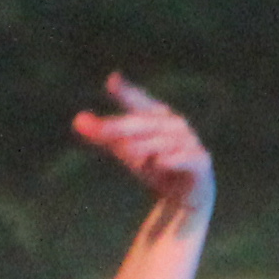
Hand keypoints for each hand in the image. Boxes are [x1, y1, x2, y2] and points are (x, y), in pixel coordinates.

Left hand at [70, 75, 212, 217]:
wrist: (185, 196)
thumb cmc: (155, 164)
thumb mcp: (127, 150)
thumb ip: (104, 135)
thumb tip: (77, 120)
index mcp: (158, 116)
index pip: (139, 103)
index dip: (127, 93)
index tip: (111, 81)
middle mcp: (175, 125)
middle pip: (146, 124)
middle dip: (124, 128)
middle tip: (103, 132)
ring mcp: (190, 142)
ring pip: (164, 142)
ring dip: (146, 147)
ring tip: (131, 156)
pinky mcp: (201, 163)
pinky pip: (188, 157)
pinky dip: (174, 159)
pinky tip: (159, 161)